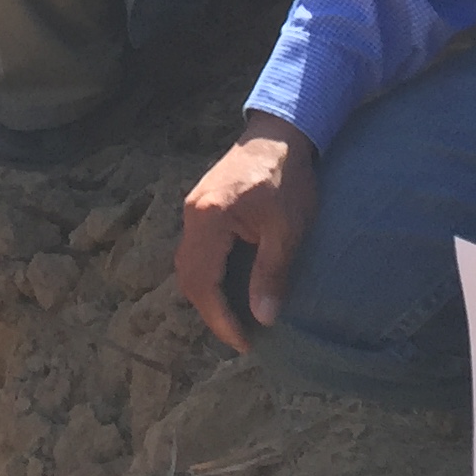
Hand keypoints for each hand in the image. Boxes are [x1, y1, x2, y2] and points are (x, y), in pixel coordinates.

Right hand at [177, 116, 317, 354]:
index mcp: (210, 219)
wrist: (279, 133)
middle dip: (211, 312)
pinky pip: (196, 250)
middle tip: (240, 336)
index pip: (203, 282)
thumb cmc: (287, 178)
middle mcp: (193, 215)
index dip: (221, 318)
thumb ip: (271, 273)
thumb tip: (263, 318)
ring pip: (188, 264)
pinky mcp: (202, 205)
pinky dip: (208, 275)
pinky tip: (231, 285)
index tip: (244, 342)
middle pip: (188, 277)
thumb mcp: (287, 229)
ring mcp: (194, 208)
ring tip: (236, 317)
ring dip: (208, 294)